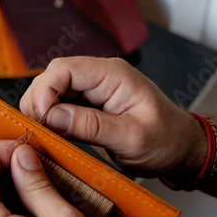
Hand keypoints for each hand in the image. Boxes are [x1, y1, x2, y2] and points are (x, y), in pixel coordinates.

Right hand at [20, 56, 205, 178]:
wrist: (180, 147)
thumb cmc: (166, 140)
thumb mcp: (131, 138)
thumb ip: (92, 126)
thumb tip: (52, 117)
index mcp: (113, 75)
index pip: (66, 69)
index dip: (46, 89)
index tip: (41, 117)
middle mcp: (100, 76)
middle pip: (54, 77)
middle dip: (39, 100)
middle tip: (37, 129)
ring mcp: (93, 89)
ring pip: (53, 90)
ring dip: (42, 110)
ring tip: (42, 133)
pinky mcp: (89, 103)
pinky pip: (61, 104)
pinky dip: (50, 118)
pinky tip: (50, 133)